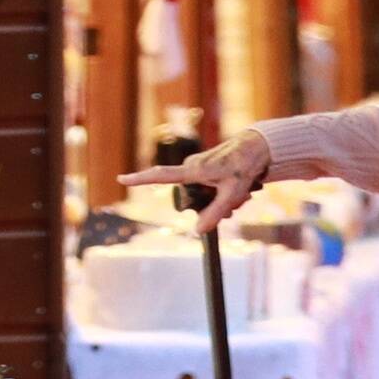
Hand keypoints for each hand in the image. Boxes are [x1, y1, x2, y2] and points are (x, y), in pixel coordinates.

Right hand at [121, 138, 268, 227]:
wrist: (256, 148)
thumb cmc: (245, 167)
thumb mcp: (232, 194)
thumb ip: (215, 213)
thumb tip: (197, 230)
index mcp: (193, 170)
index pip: (161, 176)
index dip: (140, 179)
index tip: (122, 179)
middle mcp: (191, 167)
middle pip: (192, 199)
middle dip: (211, 205)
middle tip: (234, 203)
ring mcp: (197, 167)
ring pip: (202, 195)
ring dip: (219, 200)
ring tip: (240, 193)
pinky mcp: (204, 168)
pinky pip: (207, 189)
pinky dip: (221, 193)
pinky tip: (238, 189)